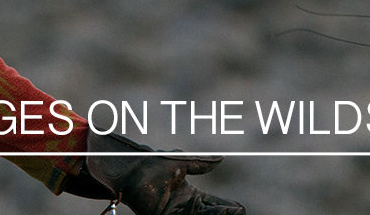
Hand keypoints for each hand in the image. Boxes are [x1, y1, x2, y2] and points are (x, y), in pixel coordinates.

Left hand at [65, 131, 244, 214]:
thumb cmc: (150, 161)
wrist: (128, 164)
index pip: (211, 204)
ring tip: (232, 213)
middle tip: (240, 213)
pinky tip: (212, 213)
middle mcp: (181, 206)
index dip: (225, 207)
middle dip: (223, 214)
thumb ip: (200, 163)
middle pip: (207, 214)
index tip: (240, 209)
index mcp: (187, 195)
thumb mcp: (181, 162)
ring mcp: (171, 213)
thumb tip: (222, 160)